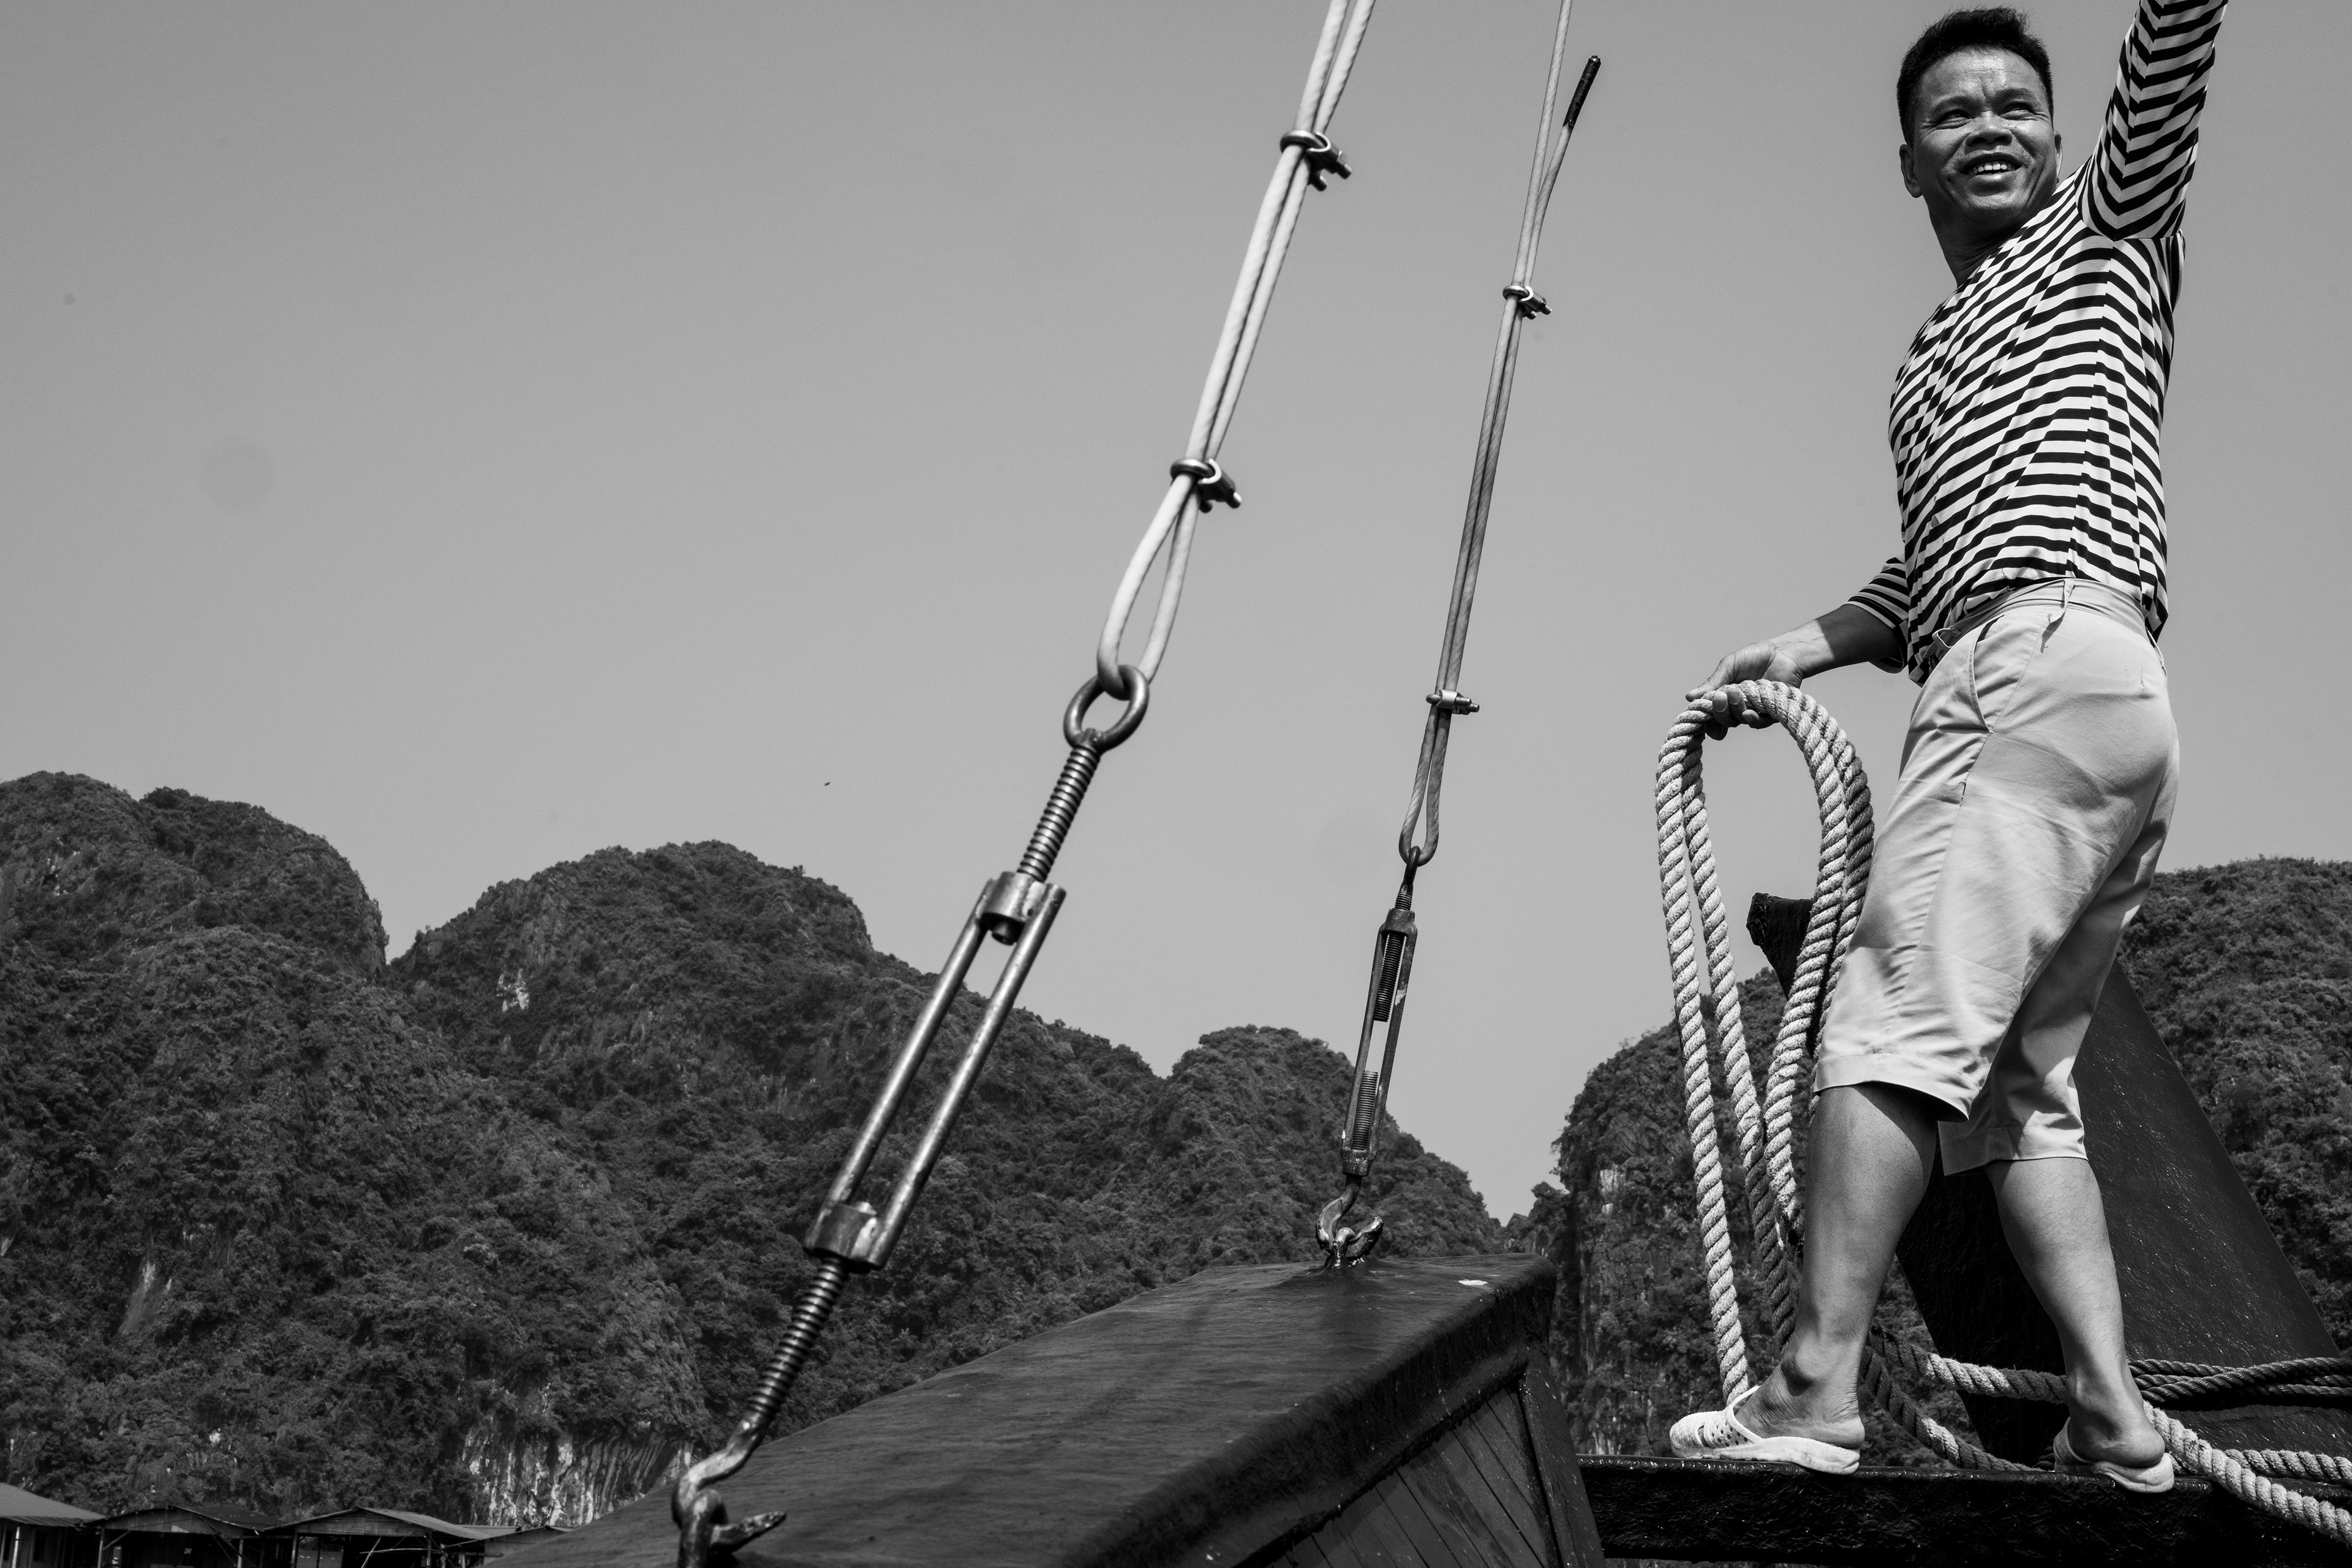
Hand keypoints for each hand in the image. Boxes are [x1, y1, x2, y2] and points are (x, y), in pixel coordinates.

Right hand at [1687, 639, 1805, 738]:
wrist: (1783, 653)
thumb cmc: (1755, 657)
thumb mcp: (1728, 667)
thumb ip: (1712, 683)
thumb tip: (1689, 697)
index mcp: (1724, 696)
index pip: (1710, 715)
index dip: (1704, 719)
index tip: (1700, 712)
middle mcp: (1736, 706)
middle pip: (1721, 721)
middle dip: (1719, 712)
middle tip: (1720, 698)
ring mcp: (1752, 711)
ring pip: (1737, 721)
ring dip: (1734, 711)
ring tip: (1737, 695)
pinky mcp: (1769, 714)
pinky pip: (1757, 723)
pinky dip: (1751, 719)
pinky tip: (1750, 711)